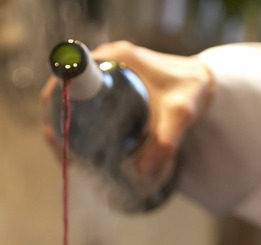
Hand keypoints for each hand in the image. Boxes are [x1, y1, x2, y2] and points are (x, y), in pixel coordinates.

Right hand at [40, 40, 214, 177]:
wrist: (203, 84)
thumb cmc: (192, 91)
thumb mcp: (181, 115)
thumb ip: (166, 141)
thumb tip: (141, 171)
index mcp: (118, 57)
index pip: (71, 74)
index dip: (57, 101)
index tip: (59, 132)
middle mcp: (108, 60)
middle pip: (65, 90)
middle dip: (59, 122)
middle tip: (68, 155)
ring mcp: (107, 73)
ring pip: (73, 100)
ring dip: (66, 126)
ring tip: (74, 159)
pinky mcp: (110, 86)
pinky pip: (84, 104)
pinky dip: (77, 125)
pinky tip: (79, 149)